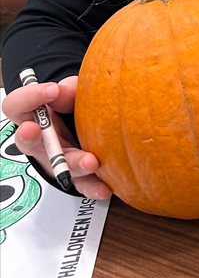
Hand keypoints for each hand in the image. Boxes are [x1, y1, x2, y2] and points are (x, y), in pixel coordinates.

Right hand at [1, 77, 111, 199]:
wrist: (89, 126)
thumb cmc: (72, 108)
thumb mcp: (71, 92)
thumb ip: (67, 90)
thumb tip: (60, 91)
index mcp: (33, 117)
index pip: (16, 106)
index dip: (28, 98)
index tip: (50, 90)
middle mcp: (39, 143)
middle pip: (29, 143)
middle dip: (31, 137)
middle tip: (34, 130)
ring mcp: (55, 162)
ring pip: (58, 166)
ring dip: (73, 164)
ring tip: (90, 162)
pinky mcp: (73, 176)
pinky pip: (81, 185)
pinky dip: (92, 187)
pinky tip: (104, 187)